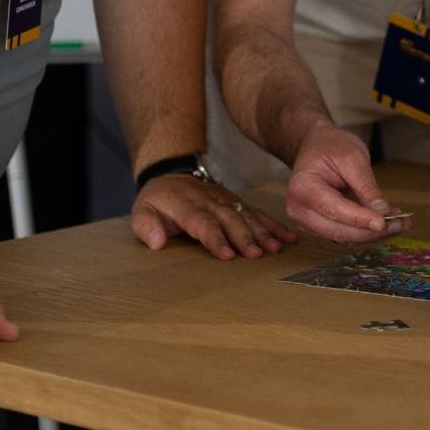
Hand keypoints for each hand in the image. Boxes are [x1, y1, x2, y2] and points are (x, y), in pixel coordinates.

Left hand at [132, 173, 295, 258]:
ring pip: (247, 216)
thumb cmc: (158, 200)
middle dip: (245, 237)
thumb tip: (156, 242)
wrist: (173, 174)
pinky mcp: (238, 203)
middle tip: (258, 254)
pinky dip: (273, 224)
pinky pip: (257, 213)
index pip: (203, 224)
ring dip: (263, 232)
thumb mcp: (141, 211)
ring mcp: (227, 201)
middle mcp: (211, 202)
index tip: (228, 255)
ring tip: (276, 248)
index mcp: (187, 206)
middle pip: (231, 220)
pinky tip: (288, 237)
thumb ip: (146, 226)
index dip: (216, 239)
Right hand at [283, 124, 410, 241]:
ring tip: (400, 222)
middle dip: (371, 232)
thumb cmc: (331, 146)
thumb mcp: (353, 158)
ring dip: (372, 233)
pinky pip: (344, 233)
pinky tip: (387, 221)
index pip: (335, 209)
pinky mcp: (319, 226)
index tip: (384, 223)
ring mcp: (307, 221)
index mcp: (303, 188)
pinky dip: (366, 230)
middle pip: (338, 231)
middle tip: (402, 224)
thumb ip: (366, 187)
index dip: (361, 219)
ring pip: (343, 237)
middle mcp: (299, 209)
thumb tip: (382, 213)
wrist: (316, 146)